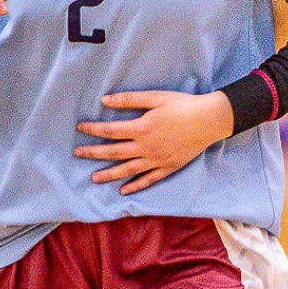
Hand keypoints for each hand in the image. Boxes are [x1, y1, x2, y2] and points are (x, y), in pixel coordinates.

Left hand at [76, 90, 234, 194]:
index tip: (80, 128)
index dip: (93, 129)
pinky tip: (124, 190)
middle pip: (114, 152)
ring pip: (128, 170)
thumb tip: (105, 100)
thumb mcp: (156, 97)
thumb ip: (129, 100)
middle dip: (94, 153)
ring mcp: (157, 160)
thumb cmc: (183, 105)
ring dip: (109, 174)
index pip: (110, 131)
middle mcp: (146, 147)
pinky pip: (148, 179)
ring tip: (94, 178)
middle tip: (78, 154)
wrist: (209, 120)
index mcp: (141, 128)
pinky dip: (135, 186)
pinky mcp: (168, 167)